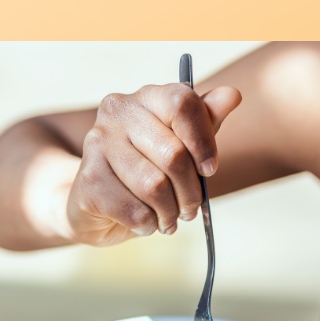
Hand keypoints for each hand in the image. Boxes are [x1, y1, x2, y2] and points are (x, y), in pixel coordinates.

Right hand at [66, 83, 241, 245]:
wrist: (95, 203)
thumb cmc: (147, 170)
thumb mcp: (180, 144)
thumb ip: (205, 121)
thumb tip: (232, 95)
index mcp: (146, 97)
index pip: (183, 104)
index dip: (204, 141)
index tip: (210, 170)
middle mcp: (117, 112)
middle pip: (173, 154)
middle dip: (190, 192)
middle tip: (190, 208)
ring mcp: (97, 144)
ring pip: (154, 187)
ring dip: (170, 212)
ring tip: (169, 218)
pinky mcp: (87, 181)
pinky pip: (135, 211)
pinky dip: (149, 225)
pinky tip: (146, 222)